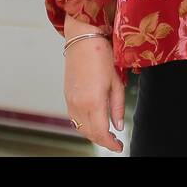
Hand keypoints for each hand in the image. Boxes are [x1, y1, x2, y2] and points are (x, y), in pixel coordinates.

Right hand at [63, 35, 124, 152]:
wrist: (82, 39)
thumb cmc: (101, 55)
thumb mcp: (116, 81)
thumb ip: (117, 106)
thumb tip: (119, 125)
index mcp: (93, 102)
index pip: (101, 133)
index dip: (110, 144)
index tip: (119, 147)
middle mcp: (78, 104)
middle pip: (89, 133)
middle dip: (102, 141)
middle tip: (115, 141)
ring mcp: (70, 101)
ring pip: (80, 128)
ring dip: (92, 134)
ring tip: (106, 133)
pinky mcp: (66, 96)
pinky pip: (74, 118)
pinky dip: (83, 125)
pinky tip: (93, 121)